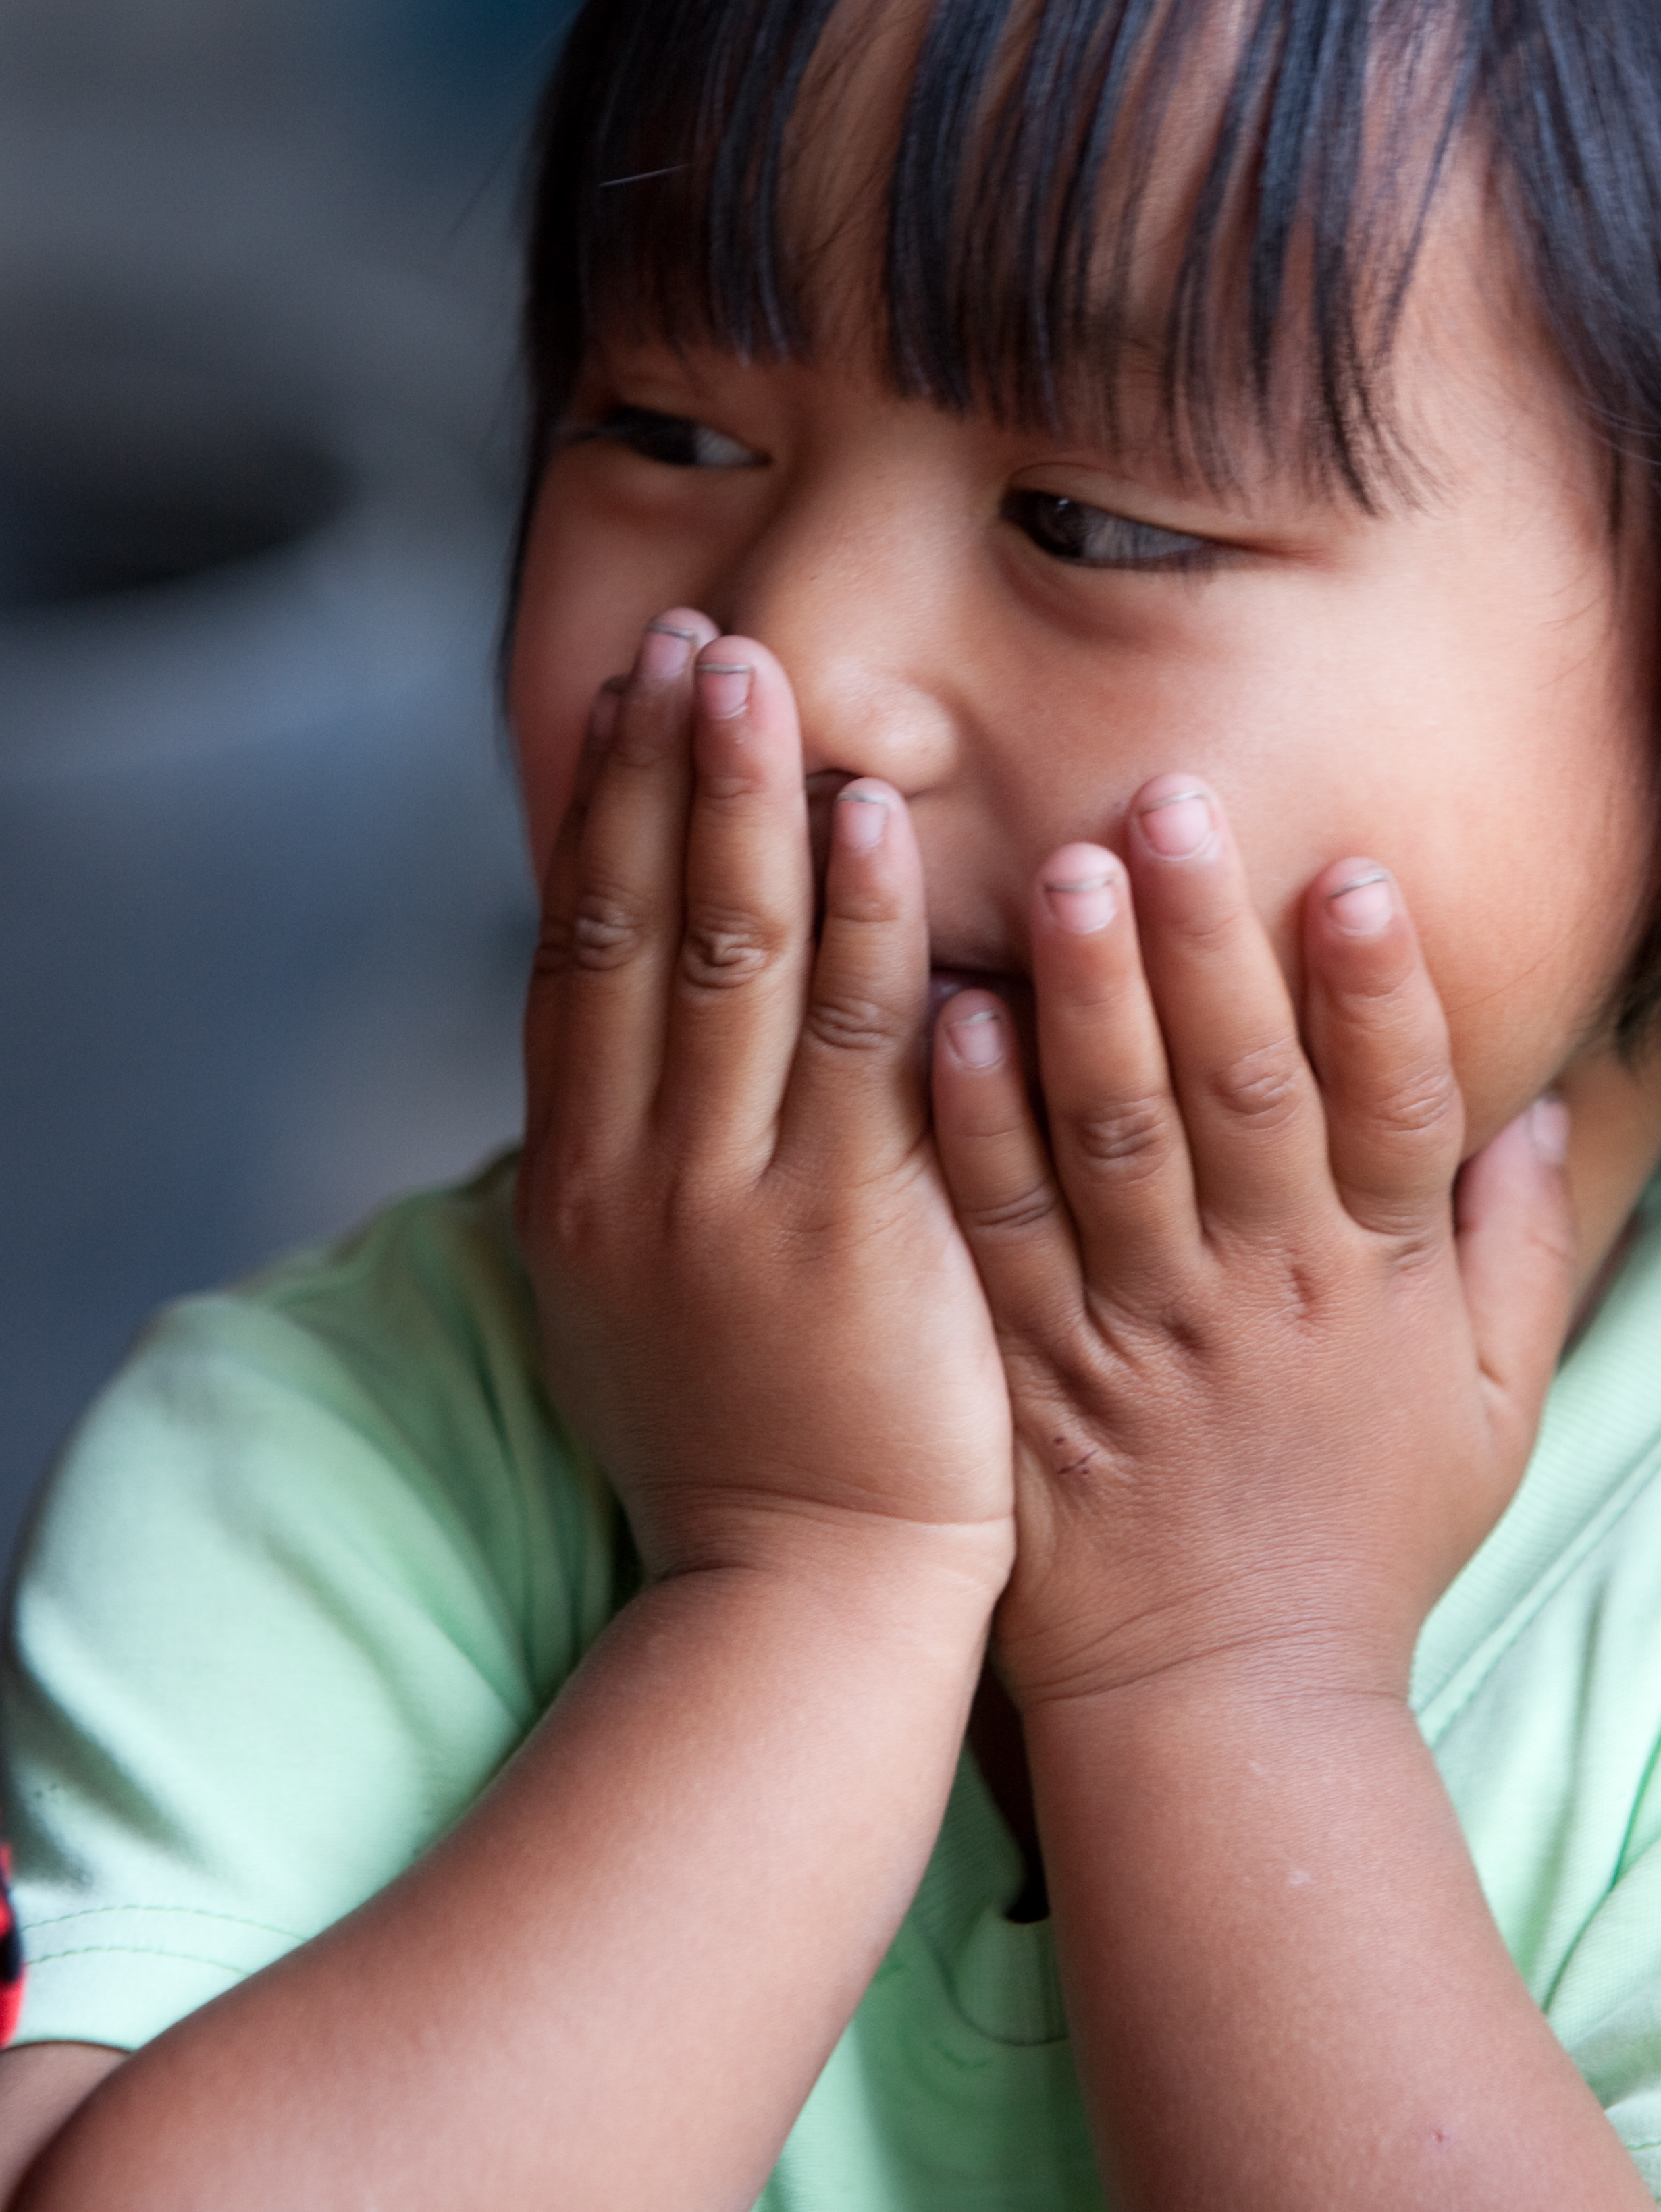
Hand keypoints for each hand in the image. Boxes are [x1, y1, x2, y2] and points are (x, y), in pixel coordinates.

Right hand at [517, 613, 1014, 1612]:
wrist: (798, 1599)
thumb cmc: (737, 1448)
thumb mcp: (636, 1298)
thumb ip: (635, 1161)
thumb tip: (632, 1047)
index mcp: (580, 1179)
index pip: (575, 952)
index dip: (597, 815)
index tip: (625, 697)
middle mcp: (628, 1171)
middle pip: (631, 926)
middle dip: (657, 771)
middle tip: (691, 639)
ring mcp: (724, 1201)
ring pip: (724, 960)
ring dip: (737, 805)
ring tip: (754, 673)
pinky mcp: (843, 1234)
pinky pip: (853, 1045)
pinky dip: (858, 921)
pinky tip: (870, 818)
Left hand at [929, 772, 1574, 1710]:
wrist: (1223, 1702)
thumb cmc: (1363, 1538)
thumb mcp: (1490, 1408)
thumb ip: (1520, 1248)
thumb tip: (1557, 1099)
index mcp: (1372, 1286)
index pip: (1392, 1112)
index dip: (1377, 991)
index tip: (1348, 869)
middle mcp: (1257, 1292)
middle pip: (1238, 1094)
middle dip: (1206, 943)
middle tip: (1164, 801)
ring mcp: (1137, 1330)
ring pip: (1112, 1142)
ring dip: (1086, 1002)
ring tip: (1055, 873)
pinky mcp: (1030, 1370)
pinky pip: (1001, 1235)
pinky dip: (975, 1128)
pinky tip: (946, 1023)